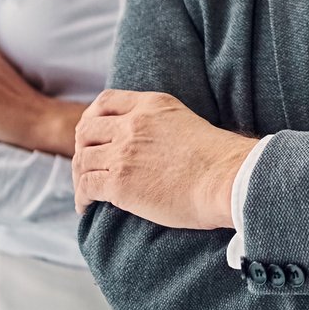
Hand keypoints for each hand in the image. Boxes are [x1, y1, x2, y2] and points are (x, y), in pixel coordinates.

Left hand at [73, 89, 251, 228]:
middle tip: (87, 164)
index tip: (93, 134)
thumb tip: (152, 143)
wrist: (227, 180)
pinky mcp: (119, 182)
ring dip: (80, 176)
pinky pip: (86, 186)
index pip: (106, 102)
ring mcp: (123, 153)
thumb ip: (161, 124)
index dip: (92, 118)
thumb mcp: (186, 122)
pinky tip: (87, 207)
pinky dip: (82, 198)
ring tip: (86, 190)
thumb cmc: (219, 160)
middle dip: (82, 147)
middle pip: (87, 130)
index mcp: (151, 105)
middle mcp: (133, 124)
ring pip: (83, 160)